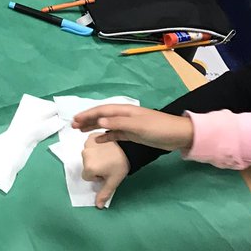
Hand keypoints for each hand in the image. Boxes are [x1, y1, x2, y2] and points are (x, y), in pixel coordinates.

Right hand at [73, 103, 193, 151]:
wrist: (178, 135)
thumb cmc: (158, 128)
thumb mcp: (138, 126)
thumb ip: (118, 123)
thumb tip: (99, 121)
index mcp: (124, 111)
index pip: (101, 111)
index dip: (88, 114)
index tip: (75, 120)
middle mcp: (124, 116)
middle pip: (101, 116)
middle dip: (87, 120)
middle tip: (73, 125)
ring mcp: (128, 125)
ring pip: (106, 125)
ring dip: (93, 127)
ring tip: (80, 131)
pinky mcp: (132, 134)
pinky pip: (114, 134)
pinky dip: (105, 136)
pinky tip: (98, 139)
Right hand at [81, 136, 129, 207]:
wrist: (129, 148)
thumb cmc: (121, 165)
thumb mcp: (113, 181)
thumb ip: (104, 194)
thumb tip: (98, 206)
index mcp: (89, 168)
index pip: (87, 176)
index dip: (97, 176)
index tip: (106, 172)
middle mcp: (85, 155)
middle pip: (86, 165)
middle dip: (95, 166)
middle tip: (108, 164)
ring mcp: (87, 145)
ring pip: (88, 155)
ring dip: (95, 156)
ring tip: (107, 155)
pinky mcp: (91, 137)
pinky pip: (89, 145)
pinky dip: (95, 146)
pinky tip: (105, 147)